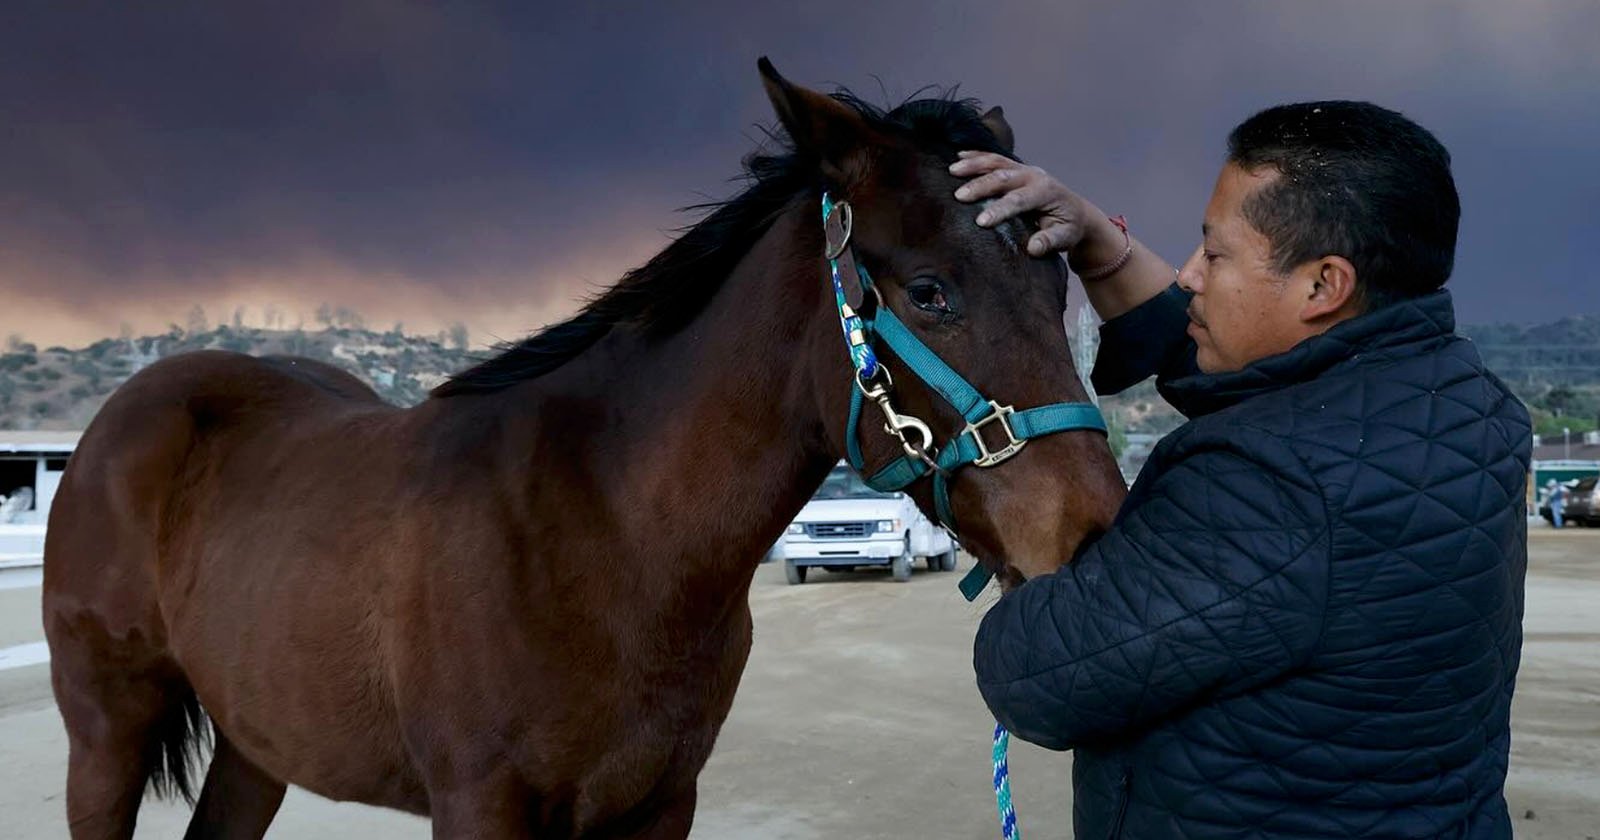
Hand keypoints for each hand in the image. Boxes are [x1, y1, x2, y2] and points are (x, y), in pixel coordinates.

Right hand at [949, 152, 1095, 257]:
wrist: (1076, 212)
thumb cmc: (1069, 227)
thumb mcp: (1065, 238)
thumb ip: (1050, 241)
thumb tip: (1033, 248)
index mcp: (1046, 192)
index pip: (1018, 200)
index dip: (999, 210)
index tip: (980, 222)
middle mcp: (1034, 176)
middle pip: (1004, 177)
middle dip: (980, 186)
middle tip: (959, 196)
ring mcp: (1025, 169)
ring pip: (997, 162)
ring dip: (974, 165)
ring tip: (952, 170)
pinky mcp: (1017, 168)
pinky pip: (996, 158)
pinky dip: (977, 156)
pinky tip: (959, 155)